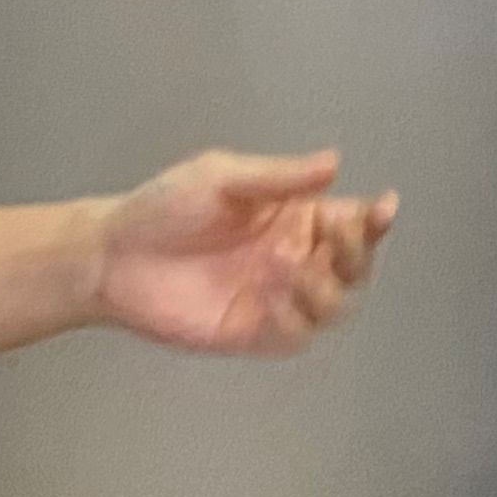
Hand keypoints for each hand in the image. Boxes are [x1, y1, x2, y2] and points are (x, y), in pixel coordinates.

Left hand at [93, 150, 393, 356]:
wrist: (113, 257)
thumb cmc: (162, 208)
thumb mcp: (221, 177)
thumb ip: (280, 177)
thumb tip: (334, 163)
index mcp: (293, 216)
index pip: (350, 220)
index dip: (374, 218)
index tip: (383, 208)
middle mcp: (293, 257)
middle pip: (354, 265)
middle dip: (355, 252)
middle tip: (331, 235)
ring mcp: (277, 298)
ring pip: (335, 304)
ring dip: (322, 286)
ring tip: (282, 265)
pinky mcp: (254, 332)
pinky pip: (297, 334)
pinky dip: (295, 317)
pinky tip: (270, 297)